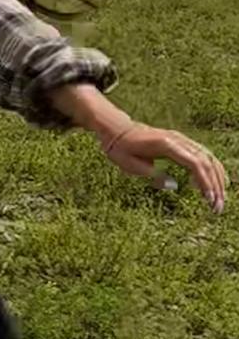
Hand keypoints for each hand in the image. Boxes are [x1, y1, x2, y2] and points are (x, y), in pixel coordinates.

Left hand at [101, 121, 226, 211]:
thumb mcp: (130, 166)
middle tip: (217, 208)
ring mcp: (181, 139)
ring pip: (208, 158)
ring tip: (219, 200)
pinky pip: (202, 156)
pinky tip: (212, 185)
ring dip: (217, 179)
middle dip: (215, 185)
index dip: (205, 182)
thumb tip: (175, 185)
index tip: (209, 200)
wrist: (117, 130)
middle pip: (206, 161)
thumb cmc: (121, 149)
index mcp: (166, 144)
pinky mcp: (181, 143)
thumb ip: (153, 175)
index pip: (195, 163)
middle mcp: (178, 139)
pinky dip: (210, 170)